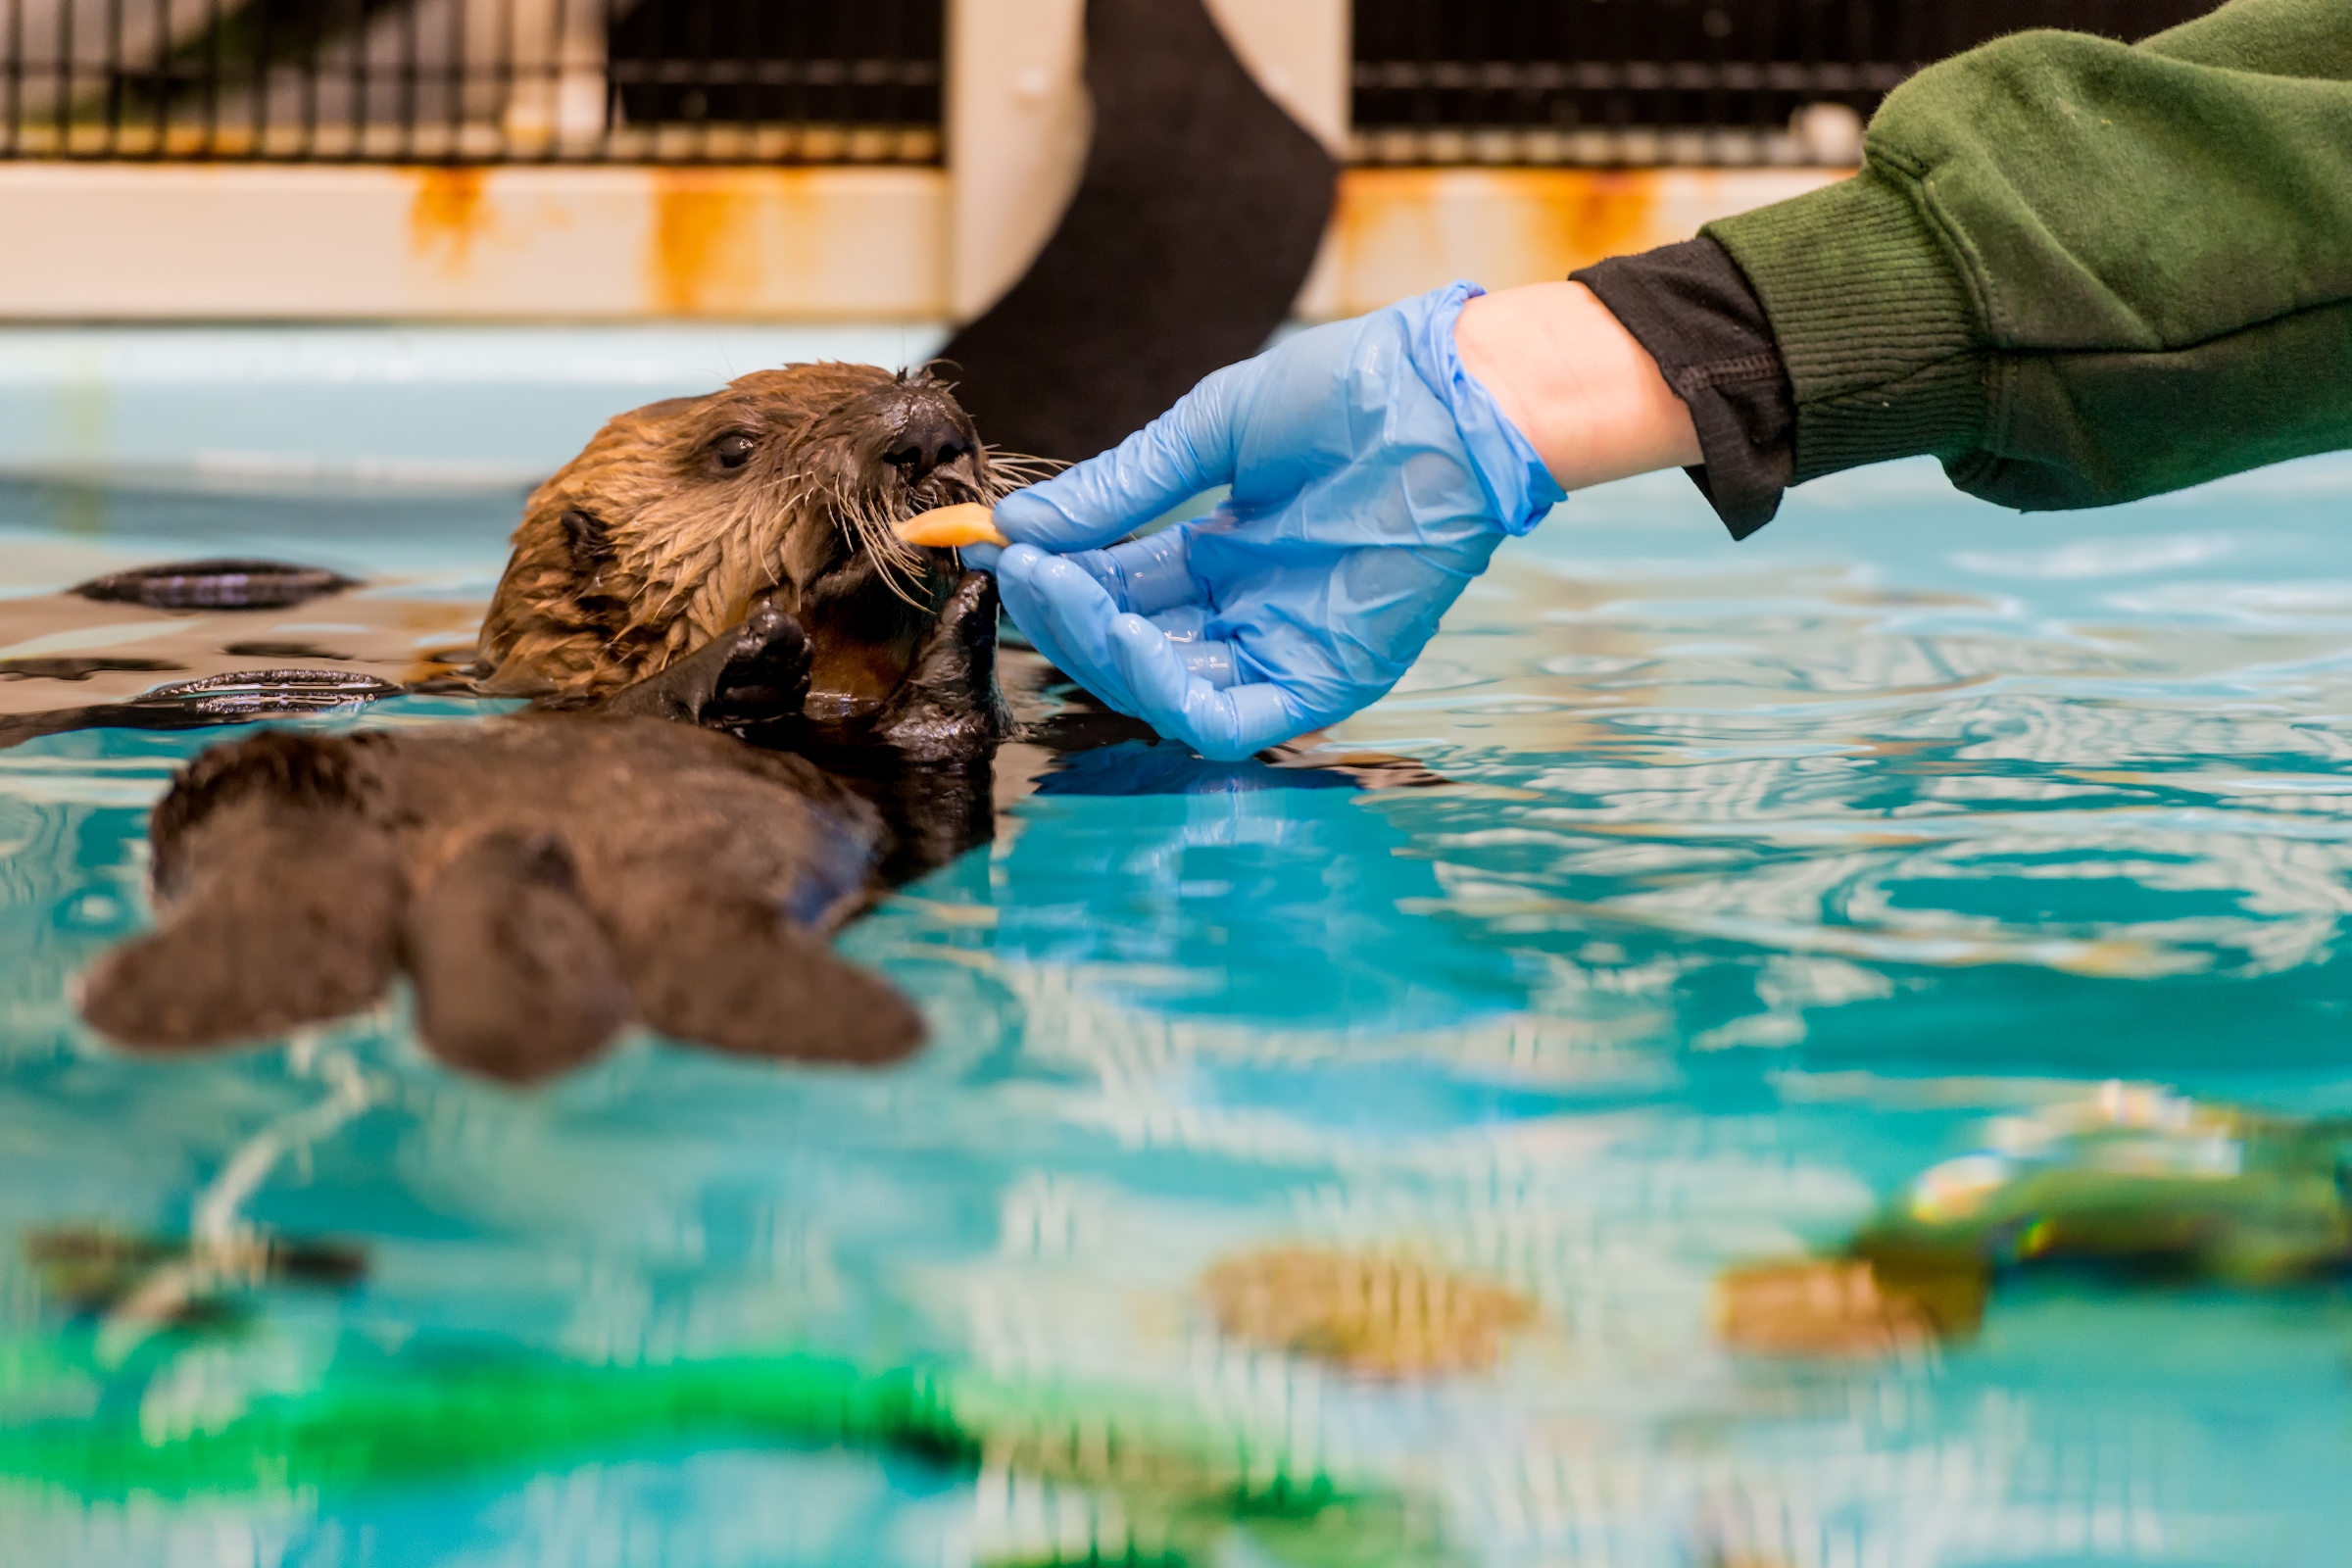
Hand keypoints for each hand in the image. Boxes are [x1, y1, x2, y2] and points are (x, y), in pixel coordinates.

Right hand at [972, 282, 1562, 760]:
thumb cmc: (1350, 396)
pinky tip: (1122, 631)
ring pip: (1162, 691)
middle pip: (1127, 647)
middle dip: (1062, 614)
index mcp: (1220, 557)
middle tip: (1018, 569)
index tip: (986, 549)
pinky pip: (1225, 721)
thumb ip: (1119, 490)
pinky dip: (1161, 690)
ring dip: (1097, 647)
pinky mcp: (1324, 682)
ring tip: (1058, 588)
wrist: (1447, 397)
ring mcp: (1284, 651)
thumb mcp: (1208, 434)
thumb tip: (1016, 528)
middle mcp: (1246, 614)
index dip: (1049, 578)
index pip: (1114, 590)